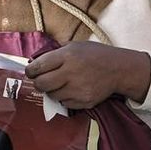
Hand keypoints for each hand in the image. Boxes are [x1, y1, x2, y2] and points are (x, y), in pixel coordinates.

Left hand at [25, 41, 150, 108]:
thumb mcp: (76, 46)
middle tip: (44, 80)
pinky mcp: (84, 101)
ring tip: (63, 83)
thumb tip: (35, 62)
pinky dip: (66, 98)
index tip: (32, 72)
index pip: (37, 67)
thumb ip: (56, 53)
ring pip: (52, 96)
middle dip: (39, 83)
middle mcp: (71, 73)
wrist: (120, 69)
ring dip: (53, 91)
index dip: (31, 71)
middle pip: (41, 84)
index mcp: (67, 56)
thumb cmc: (96, 55)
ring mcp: (78, 89)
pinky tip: (74, 89)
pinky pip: (64, 103)